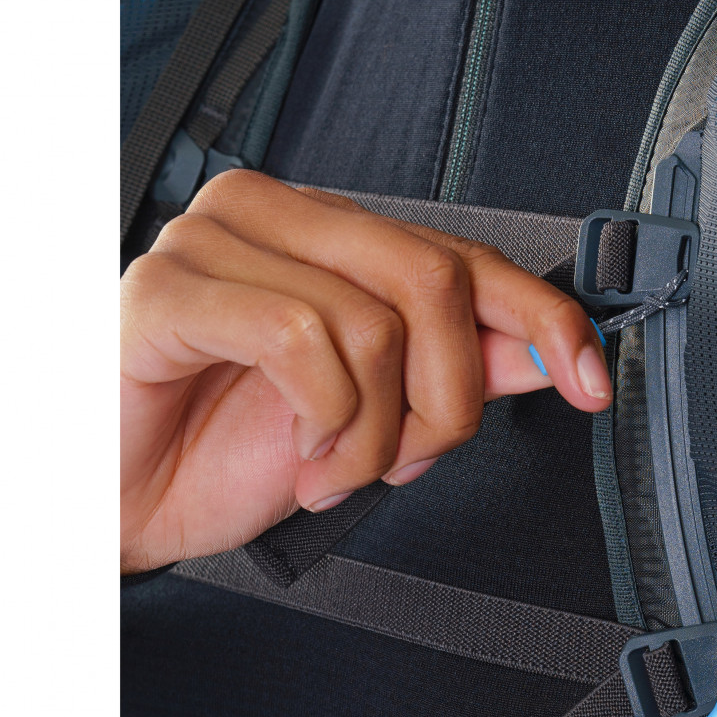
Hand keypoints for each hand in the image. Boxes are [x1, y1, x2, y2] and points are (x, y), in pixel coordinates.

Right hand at [121, 171, 610, 572]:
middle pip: (435, 280)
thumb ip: (456, 373)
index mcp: (329, 234)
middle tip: (410, 460)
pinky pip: (302, 338)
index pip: (465, 255)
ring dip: (374, 435)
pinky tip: (301, 456)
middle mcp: (278, 215)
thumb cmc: (228, 448)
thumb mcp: (375, 419)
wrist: (123, 501)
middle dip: (446, 400)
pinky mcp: (170, 286)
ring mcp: (216, 239)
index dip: (544, 318)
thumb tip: (548, 352)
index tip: (593, 384)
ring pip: (373, 323)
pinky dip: (325, 419)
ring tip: (333, 468)